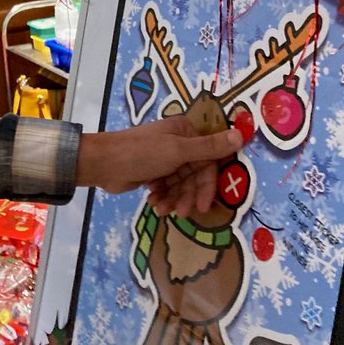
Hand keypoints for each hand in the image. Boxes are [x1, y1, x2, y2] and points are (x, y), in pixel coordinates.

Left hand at [75, 115, 241, 217]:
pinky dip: (163, 197)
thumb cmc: (141, 153)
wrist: (102, 164)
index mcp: (185, 132)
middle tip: (183, 212)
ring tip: (163, 209)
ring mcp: (163, 158)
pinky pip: (166, 187)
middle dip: (188, 194)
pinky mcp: (152, 171)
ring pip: (180, 183)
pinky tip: (154, 204)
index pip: (208, 160)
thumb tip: (241, 135)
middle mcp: (177, 142)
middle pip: (194, 175)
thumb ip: (209, 148)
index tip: (205, 204)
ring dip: (175, 198)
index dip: (207, 184)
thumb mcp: (178, 151)